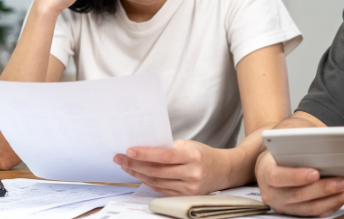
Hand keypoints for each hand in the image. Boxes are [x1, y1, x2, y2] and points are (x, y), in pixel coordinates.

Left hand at [113, 139, 229, 195]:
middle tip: (121, 158)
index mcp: (193, 156)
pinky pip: (161, 189)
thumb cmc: (203, 154)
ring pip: (157, 182)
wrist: (222, 170)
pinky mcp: (185, 196)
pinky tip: (139, 175)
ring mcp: (189, 187)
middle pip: (157, 171)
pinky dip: (148, 182)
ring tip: (126, 166)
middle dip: (135, 165)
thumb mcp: (189, 145)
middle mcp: (192, 173)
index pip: (164, 156)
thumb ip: (169, 148)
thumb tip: (144, 150)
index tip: (129, 151)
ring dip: (138, 174)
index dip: (145, 154)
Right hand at [255, 151, 343, 216]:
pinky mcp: (296, 212)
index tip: (315, 173)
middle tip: (343, 181)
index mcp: (265, 172)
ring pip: (310, 208)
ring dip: (333, 199)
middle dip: (324, 188)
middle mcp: (272, 193)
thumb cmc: (281, 152)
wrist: (273, 164)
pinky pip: (316, 213)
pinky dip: (332, 205)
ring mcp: (284, 205)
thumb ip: (298, 144)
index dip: (297, 176)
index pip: (278, 177)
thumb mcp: (283, 143)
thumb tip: (322, 142)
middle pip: (299, 195)